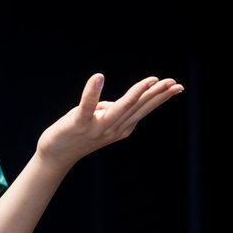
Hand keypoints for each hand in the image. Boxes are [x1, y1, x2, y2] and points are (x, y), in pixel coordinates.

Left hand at [36, 74, 182, 171]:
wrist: (55, 155)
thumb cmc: (77, 133)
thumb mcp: (99, 119)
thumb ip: (110, 108)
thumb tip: (119, 100)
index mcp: (122, 126)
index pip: (144, 108)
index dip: (160, 96)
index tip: (176, 85)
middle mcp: (114, 128)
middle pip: (139, 107)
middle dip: (157, 94)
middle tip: (175, 83)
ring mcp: (97, 127)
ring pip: (122, 108)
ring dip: (137, 93)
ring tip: (151, 80)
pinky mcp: (78, 124)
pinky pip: (87, 106)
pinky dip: (92, 92)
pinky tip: (98, 77)